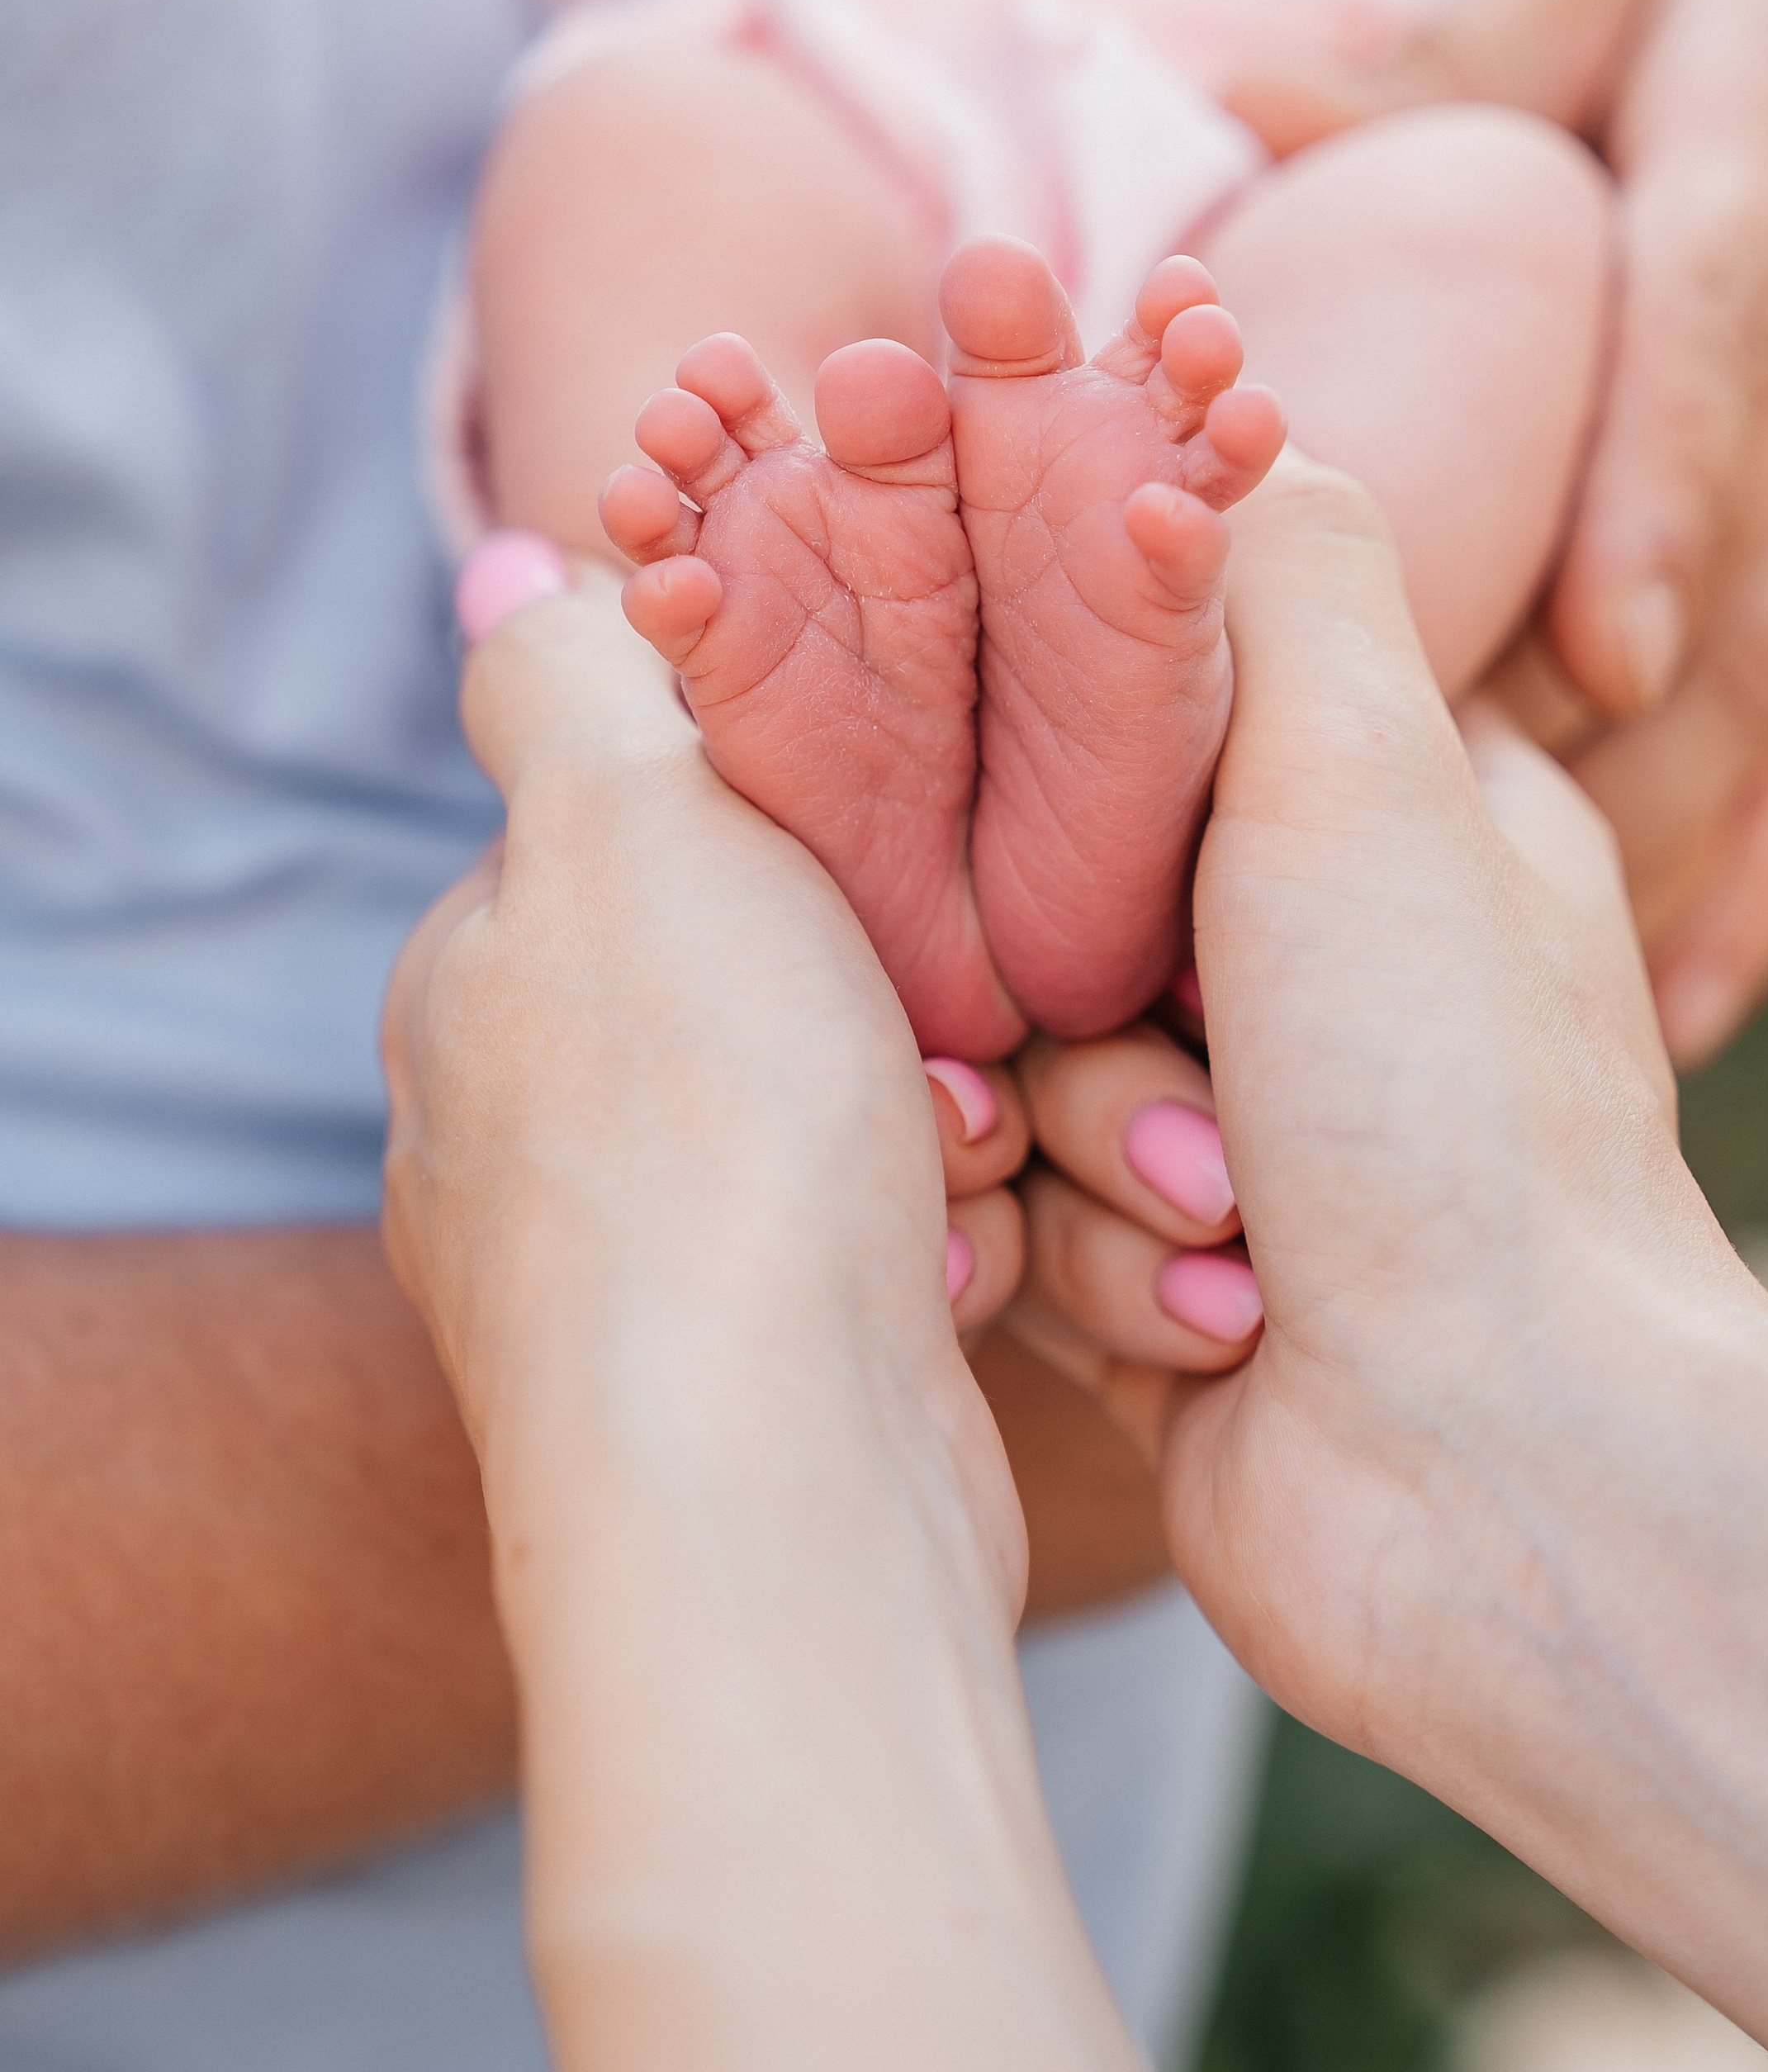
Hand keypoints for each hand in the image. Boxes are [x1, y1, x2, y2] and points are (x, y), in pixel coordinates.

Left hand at [380, 560, 1024, 1557]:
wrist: (768, 1502)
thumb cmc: (702, 1146)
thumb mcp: (630, 827)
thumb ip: (575, 679)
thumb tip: (499, 569)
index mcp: (493, 980)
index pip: (682, 825)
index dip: (825, 838)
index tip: (898, 893)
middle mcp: (539, 1129)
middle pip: (803, 976)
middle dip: (919, 1013)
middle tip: (962, 1067)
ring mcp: (642, 1270)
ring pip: (879, 1119)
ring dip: (967, 1139)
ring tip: (971, 1190)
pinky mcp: (760, 1383)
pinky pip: (903, 1256)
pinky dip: (956, 1258)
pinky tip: (964, 1288)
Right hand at [1021, 457, 1699, 1732]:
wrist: (1500, 1478)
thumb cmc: (1445, 1105)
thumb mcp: (1370, 769)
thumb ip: (1273, 564)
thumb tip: (1200, 398)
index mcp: (1383, 817)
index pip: (1144, 709)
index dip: (1040, 734)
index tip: (965, 760)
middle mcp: (1311, 963)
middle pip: (1041, 899)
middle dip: (1074, 1001)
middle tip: (1162, 1058)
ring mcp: (1238, 1131)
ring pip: (1014, 1070)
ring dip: (1096, 1151)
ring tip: (1227, 1219)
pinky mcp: (1159, 1287)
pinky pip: (1025, 1227)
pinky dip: (1100, 1273)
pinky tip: (1213, 1326)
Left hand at [1231, 0, 1767, 1059]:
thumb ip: (1449, 50)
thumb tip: (1225, 106)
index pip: (1719, 343)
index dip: (1662, 499)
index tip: (1598, 655)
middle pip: (1735, 568)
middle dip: (1596, 748)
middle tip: (1429, 913)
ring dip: (1659, 862)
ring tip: (1522, 1041)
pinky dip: (1764, 872)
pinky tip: (1679, 1014)